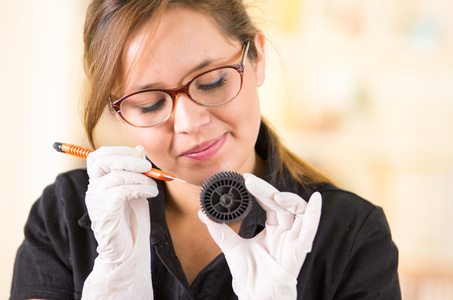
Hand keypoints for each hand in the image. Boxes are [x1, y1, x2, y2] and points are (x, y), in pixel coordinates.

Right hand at [82, 146, 157, 298]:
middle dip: (127, 158)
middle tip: (147, 166)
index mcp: (99, 181)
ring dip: (141, 178)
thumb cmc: (130, 220)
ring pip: (116, 176)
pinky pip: (120, 192)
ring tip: (153, 187)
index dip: (119, 150)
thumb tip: (139, 149)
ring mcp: (96, 201)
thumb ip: (135, 171)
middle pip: (100, 160)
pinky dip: (139, 189)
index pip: (99, 155)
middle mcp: (93, 189)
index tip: (139, 155)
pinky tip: (150, 194)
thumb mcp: (135, 189)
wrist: (127, 250)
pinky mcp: (104, 213)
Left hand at [199, 173, 321, 299]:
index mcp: (272, 230)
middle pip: (281, 204)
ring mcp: (293, 240)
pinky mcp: (299, 250)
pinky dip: (315, 214)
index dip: (260, 191)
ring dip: (289, 199)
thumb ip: (220, 230)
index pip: (269, 204)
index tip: (246, 179)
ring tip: (275, 195)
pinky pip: (311, 230)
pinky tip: (316, 199)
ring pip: (298, 212)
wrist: (255, 297)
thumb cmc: (250, 276)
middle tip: (250, 182)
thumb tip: (204, 214)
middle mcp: (285, 232)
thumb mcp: (231, 247)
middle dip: (267, 191)